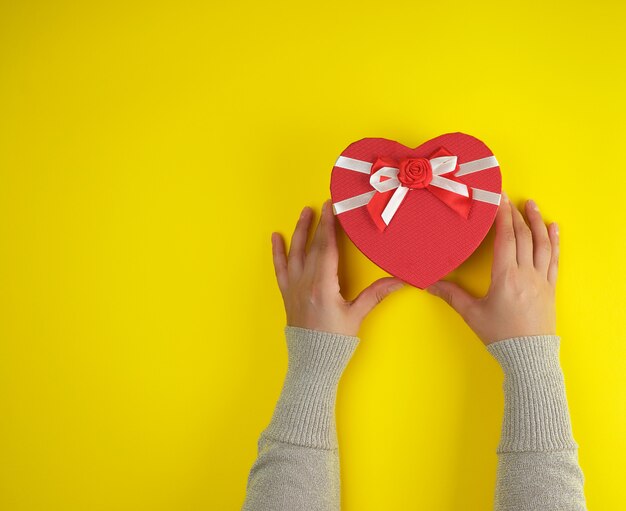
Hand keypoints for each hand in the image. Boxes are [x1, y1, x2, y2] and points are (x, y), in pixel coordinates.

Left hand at [271, 199, 404, 336]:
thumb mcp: (357, 316)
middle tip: (323, 204)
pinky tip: (275, 238)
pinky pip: (280, 268)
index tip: (332, 207)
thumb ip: (376, 295)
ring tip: (304, 213)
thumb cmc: (335, 340)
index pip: (326, 248)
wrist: (312, 361)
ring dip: (299, 231)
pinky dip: (276, 252)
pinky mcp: (287, 293)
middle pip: (312, 246)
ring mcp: (293, 287)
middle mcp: (305, 282)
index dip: (330, 225)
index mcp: (323, 285)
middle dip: (318, 223)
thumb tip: (401, 280)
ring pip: (294, 252)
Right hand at [426, 191, 559, 344]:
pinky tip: (553, 228)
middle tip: (508, 197)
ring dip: (537, 221)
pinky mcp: (550, 288)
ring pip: (542, 243)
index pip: (506, 238)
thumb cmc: (500, 335)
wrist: (529, 356)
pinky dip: (554, 241)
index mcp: (506, 277)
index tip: (497, 199)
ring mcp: (542, 280)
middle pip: (523, 236)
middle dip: (515, 214)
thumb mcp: (472, 314)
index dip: (502, 216)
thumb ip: (451, 295)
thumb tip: (428, 284)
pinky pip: (554, 259)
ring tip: (531, 204)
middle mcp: (527, 274)